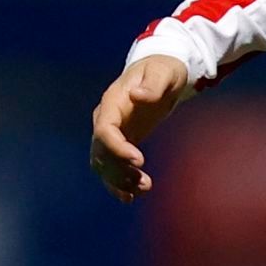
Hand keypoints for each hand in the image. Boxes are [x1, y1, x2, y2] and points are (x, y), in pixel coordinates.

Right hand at [89, 54, 188, 203]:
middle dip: (119, 170)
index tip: (138, 160)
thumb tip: (138, 95)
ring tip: (143, 189)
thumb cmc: (163, 68)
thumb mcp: (163, 72)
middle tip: (143, 182)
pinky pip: (113, 165)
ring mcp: (111, 131)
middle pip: (102, 151)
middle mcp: (106, 118)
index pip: (105, 129)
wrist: (161, 72)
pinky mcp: (120, 142)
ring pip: (105, 163)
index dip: (116, 147)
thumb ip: (153, 84)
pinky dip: (119, 182)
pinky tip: (131, 196)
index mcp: (113, 101)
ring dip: (120, 180)